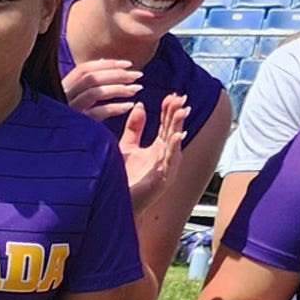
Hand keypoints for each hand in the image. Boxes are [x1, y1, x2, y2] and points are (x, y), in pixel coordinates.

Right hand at [60, 54, 143, 124]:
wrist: (57, 154)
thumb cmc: (66, 126)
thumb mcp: (72, 100)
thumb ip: (85, 84)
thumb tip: (103, 62)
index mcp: (60, 90)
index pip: (83, 70)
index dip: (107, 64)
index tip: (128, 64)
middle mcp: (61, 98)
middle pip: (91, 77)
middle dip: (117, 73)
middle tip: (138, 75)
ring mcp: (67, 112)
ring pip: (94, 92)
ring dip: (118, 88)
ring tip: (137, 89)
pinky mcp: (74, 127)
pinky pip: (97, 113)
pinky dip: (115, 108)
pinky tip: (128, 106)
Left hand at [117, 91, 191, 217]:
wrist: (116, 203)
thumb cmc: (123, 177)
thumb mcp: (127, 147)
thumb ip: (134, 128)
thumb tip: (140, 105)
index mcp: (158, 149)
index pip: (166, 125)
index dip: (169, 111)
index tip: (172, 95)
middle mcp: (165, 157)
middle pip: (173, 131)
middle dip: (177, 114)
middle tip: (181, 98)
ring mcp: (166, 169)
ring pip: (175, 144)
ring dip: (179, 127)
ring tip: (183, 111)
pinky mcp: (162, 180)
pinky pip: (170, 162)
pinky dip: (173, 148)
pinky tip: (176, 136)